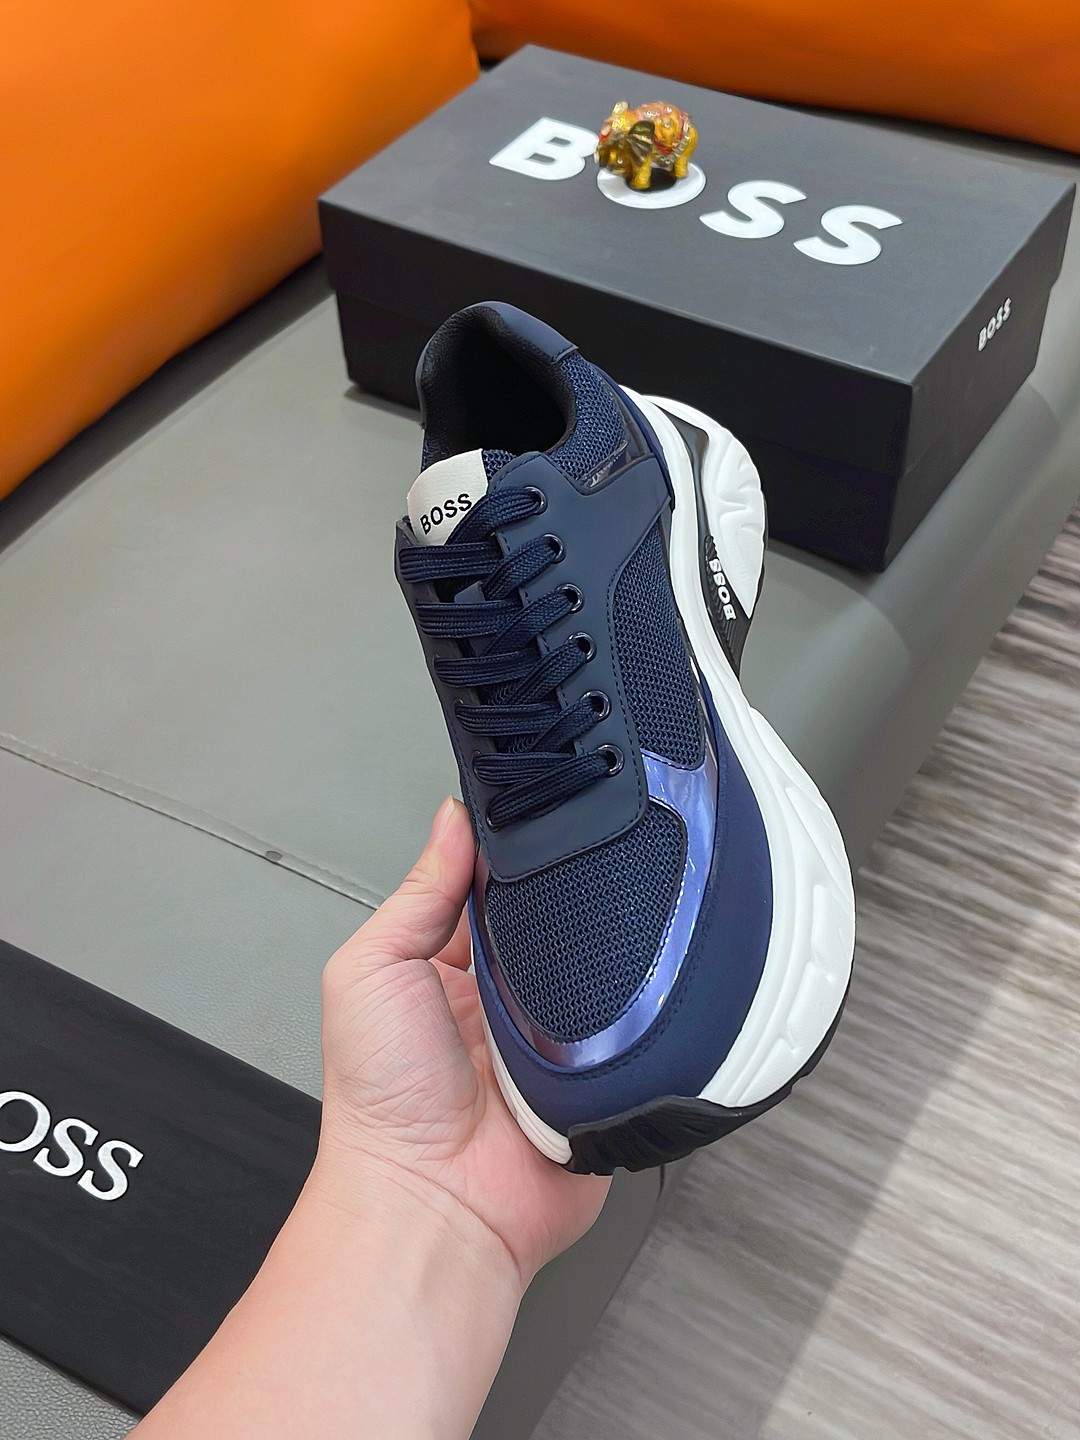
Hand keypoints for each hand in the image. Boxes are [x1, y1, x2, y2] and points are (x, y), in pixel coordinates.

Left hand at [315, 797, 609, 1290]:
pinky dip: (637, 1008)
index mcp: (453, 965)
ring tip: (610, 925)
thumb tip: (452, 818)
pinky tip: (637, 985)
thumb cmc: (382, 1102)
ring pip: (604, 965)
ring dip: (606, 950)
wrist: (433, 1205)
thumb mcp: (372, 971)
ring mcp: (560, 1034)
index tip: (544, 806)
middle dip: (571, 895)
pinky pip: (634, 1025)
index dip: (518, 850)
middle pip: (558, 919)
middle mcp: (510, 995)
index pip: (498, 886)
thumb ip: (417, 894)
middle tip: (587, 862)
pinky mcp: (602, 1073)